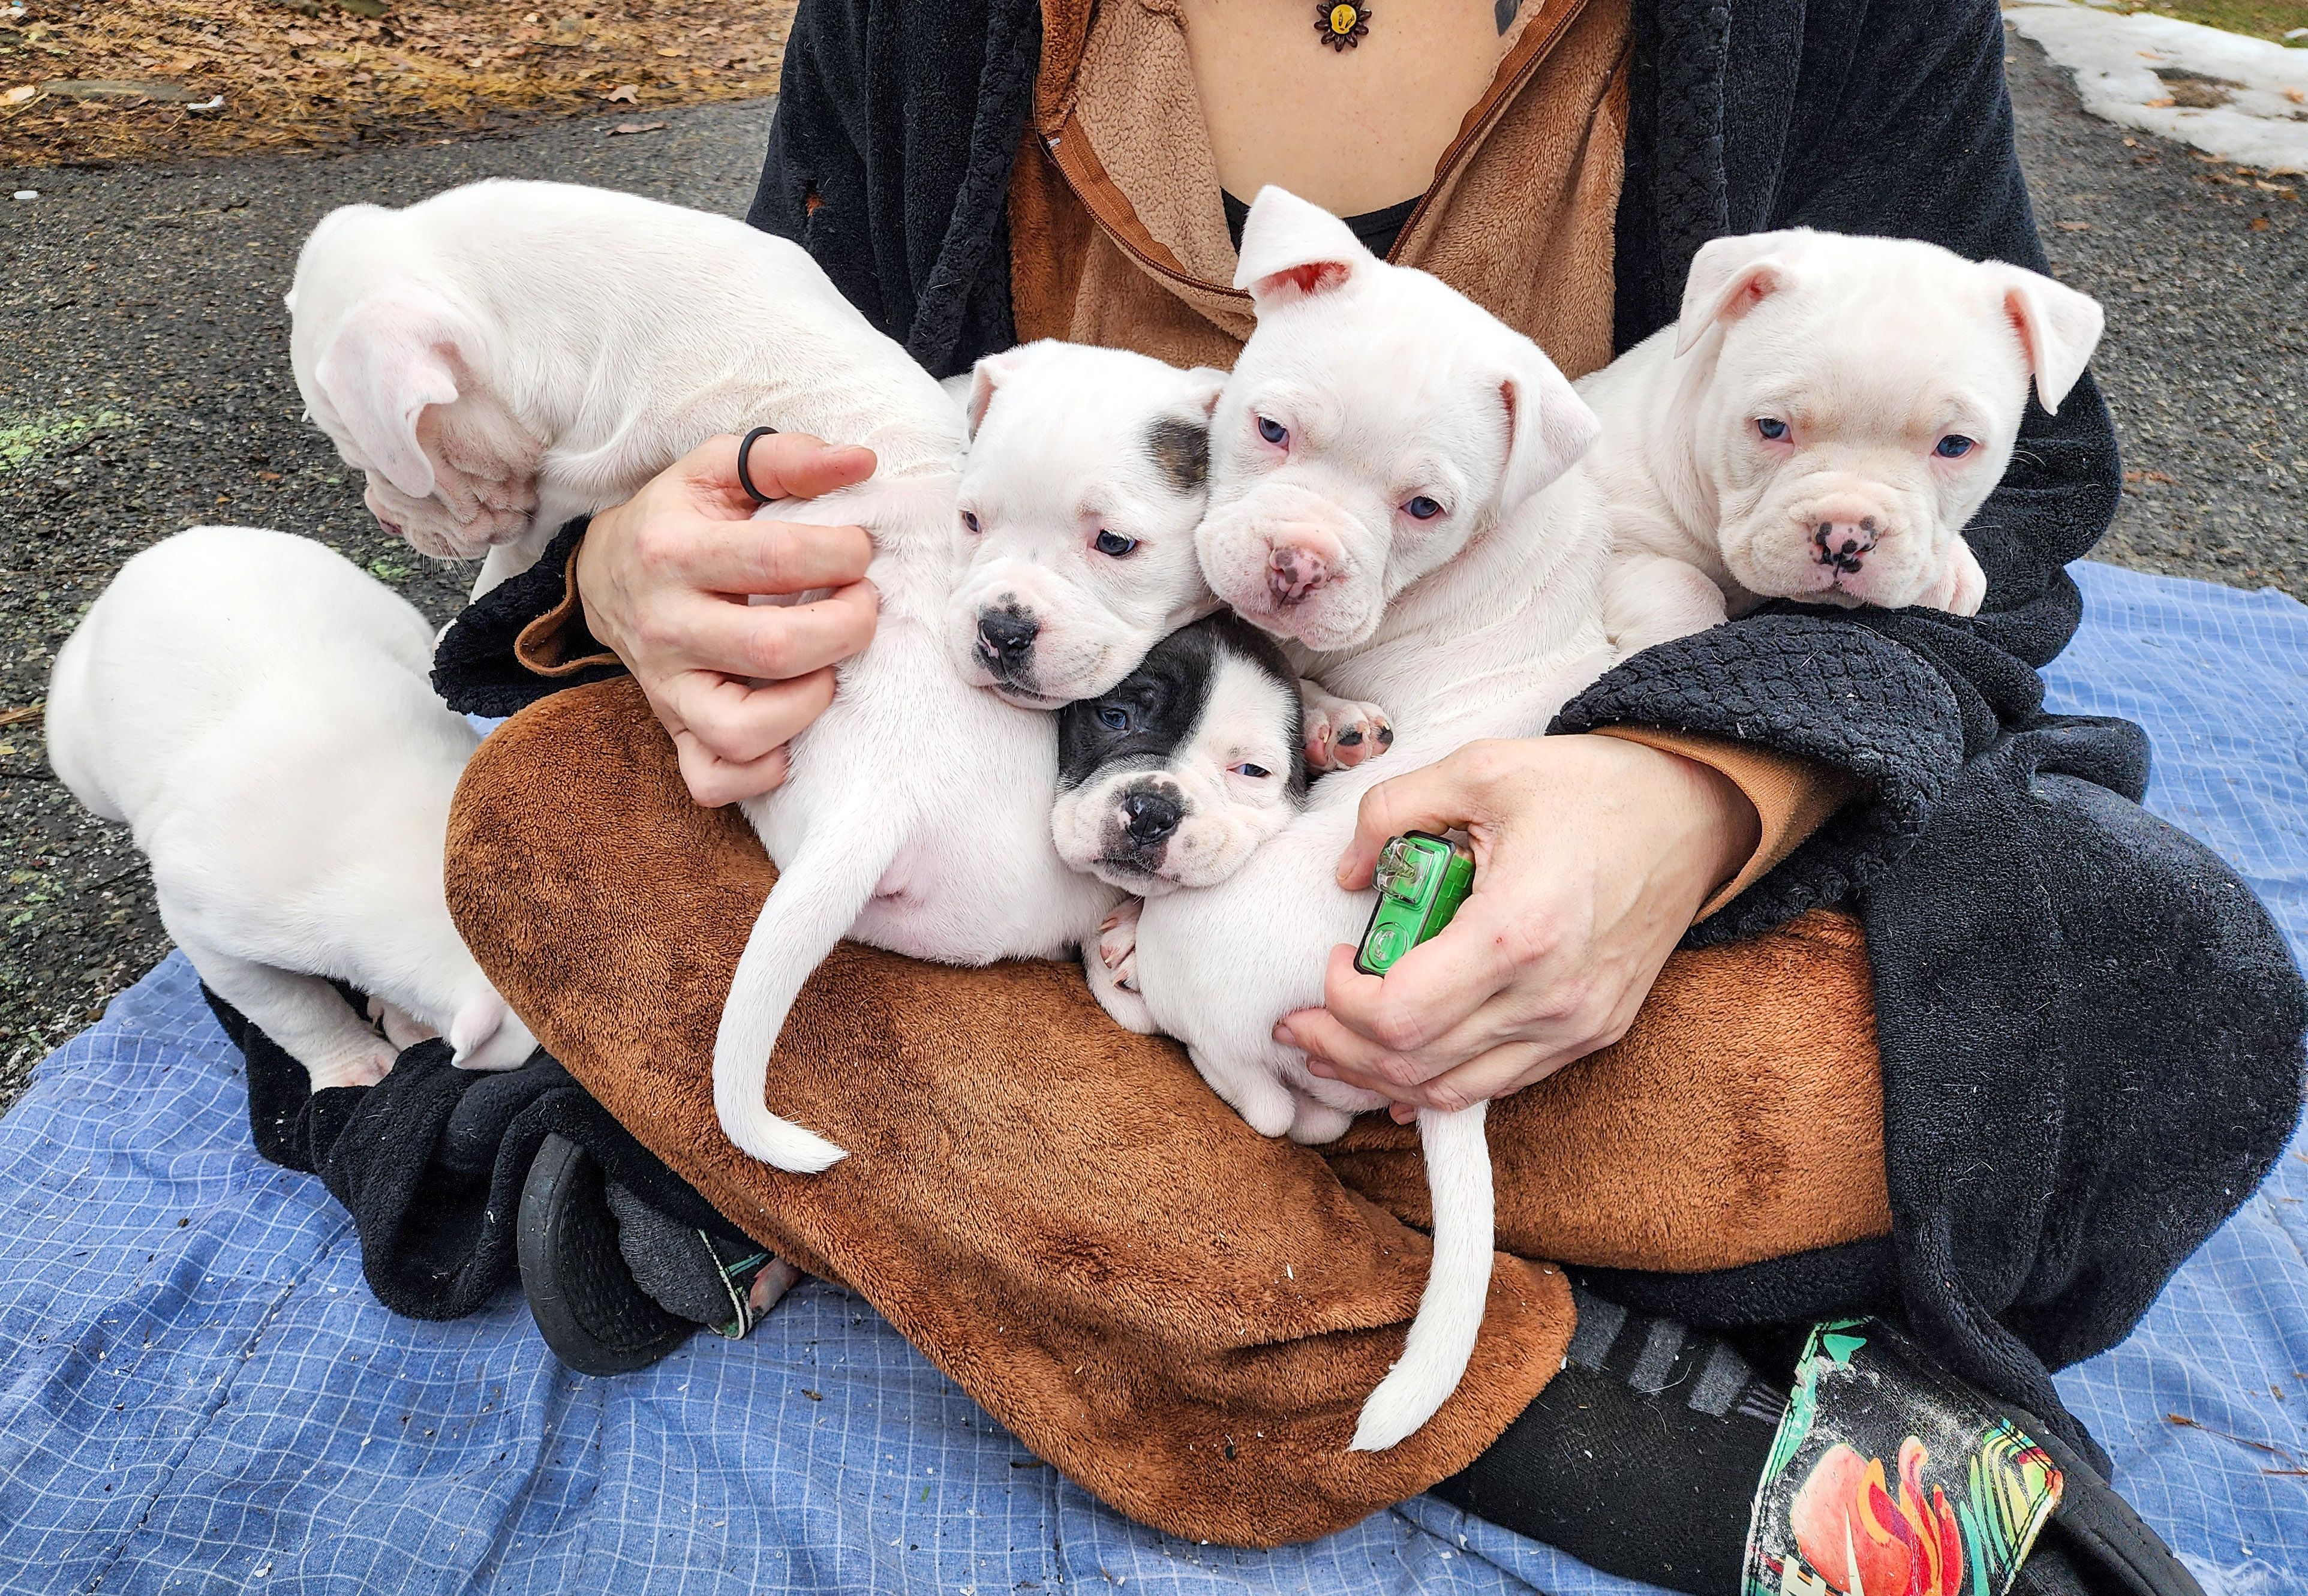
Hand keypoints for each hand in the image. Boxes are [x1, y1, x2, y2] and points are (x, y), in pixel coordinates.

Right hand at [576, 433, 879, 805]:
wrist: (606, 573)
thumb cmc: (681, 518)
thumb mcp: (718, 470)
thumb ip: (787, 458)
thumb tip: (860, 461)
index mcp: (672, 550)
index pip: (779, 558)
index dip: (843, 553)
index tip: (860, 549)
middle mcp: (663, 626)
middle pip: (774, 649)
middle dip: (846, 628)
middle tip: (863, 606)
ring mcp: (665, 689)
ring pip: (743, 730)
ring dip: (810, 702)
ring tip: (828, 667)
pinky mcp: (672, 732)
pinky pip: (714, 781)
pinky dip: (762, 770)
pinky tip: (790, 730)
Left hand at [1274, 735, 1760, 1120]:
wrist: (1695, 815)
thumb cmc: (1591, 788)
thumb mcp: (1481, 768)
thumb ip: (1394, 810)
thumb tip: (1347, 874)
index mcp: (1517, 932)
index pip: (1399, 1013)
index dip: (1341, 1001)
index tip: (1328, 960)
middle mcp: (1550, 997)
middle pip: (1413, 1063)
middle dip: (1339, 1049)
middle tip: (1294, 1024)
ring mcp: (1576, 1026)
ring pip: (1451, 1091)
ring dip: (1379, 1078)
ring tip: (1330, 1051)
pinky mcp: (1592, 1034)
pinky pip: (1499, 1086)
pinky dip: (1437, 1086)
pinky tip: (1396, 1073)